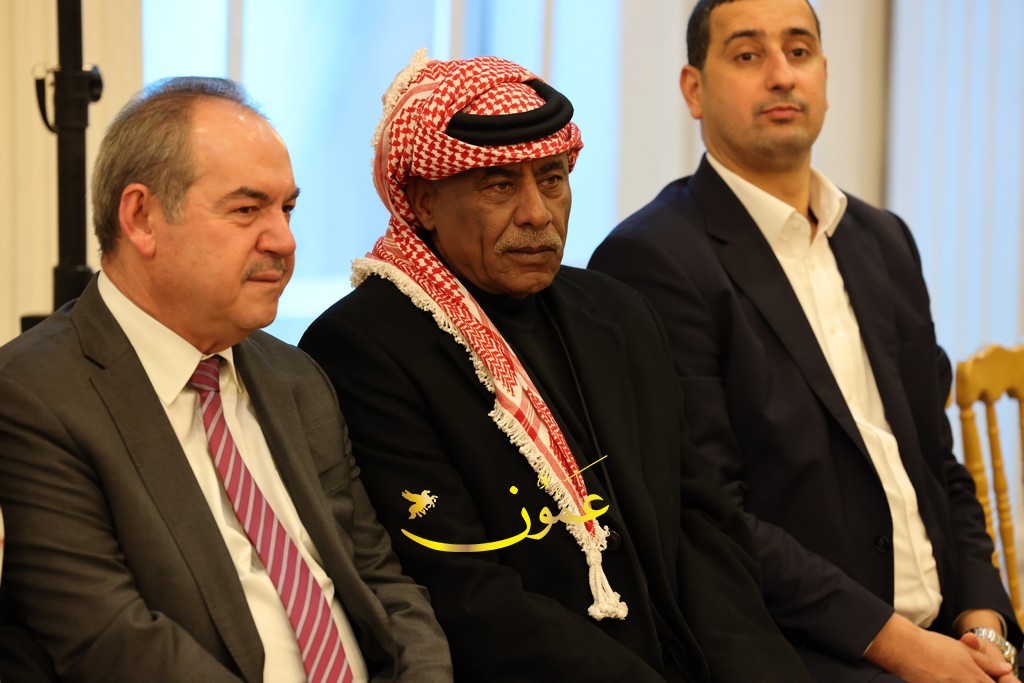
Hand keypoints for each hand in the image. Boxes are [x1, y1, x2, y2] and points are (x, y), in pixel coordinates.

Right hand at [864, 612, 1011, 681]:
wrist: (903, 648)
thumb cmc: (932, 645)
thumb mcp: (963, 649)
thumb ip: (986, 662)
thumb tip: (1005, 668)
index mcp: (974, 677)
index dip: (991, 681)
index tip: (984, 676)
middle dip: (976, 681)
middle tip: (961, 673)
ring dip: (960, 682)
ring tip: (950, 674)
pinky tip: (942, 677)